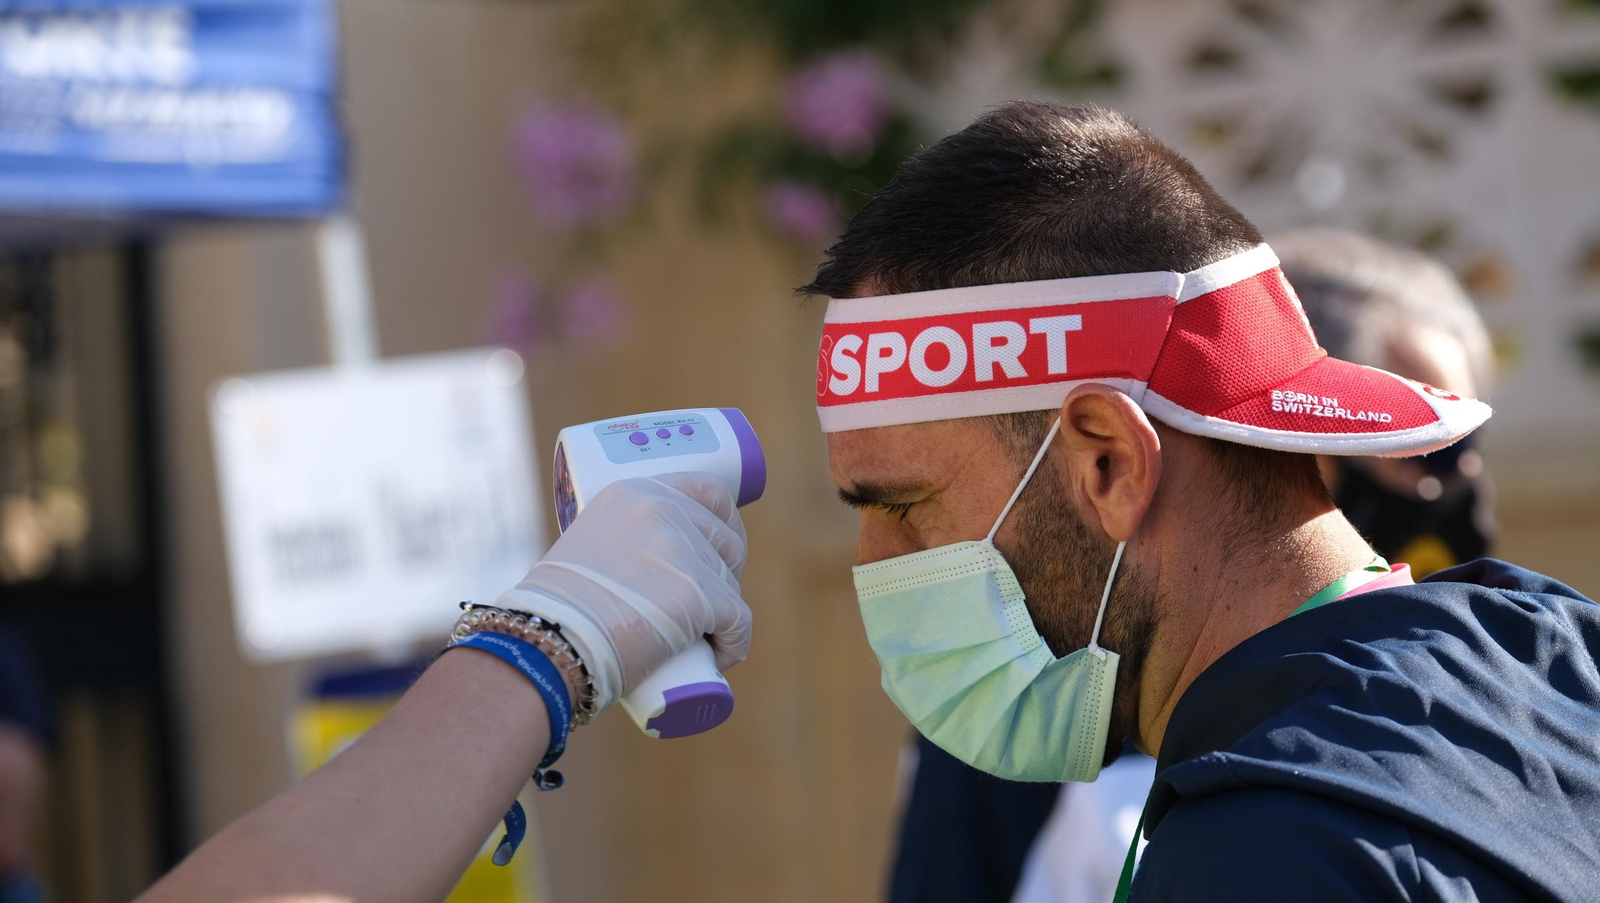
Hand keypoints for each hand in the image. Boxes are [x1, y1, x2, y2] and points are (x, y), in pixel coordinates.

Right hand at [498, 472, 750, 710]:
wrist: (545, 641)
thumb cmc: (557, 609)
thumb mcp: (589, 547)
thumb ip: (621, 543)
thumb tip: (649, 569)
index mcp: (637, 492)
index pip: (710, 492)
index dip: (726, 525)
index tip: (725, 553)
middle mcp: (663, 510)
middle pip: (726, 541)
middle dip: (727, 575)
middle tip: (709, 606)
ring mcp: (682, 550)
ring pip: (732, 583)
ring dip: (726, 613)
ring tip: (702, 640)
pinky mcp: (698, 593)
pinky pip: (739, 619)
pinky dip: (735, 643)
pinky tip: (722, 655)